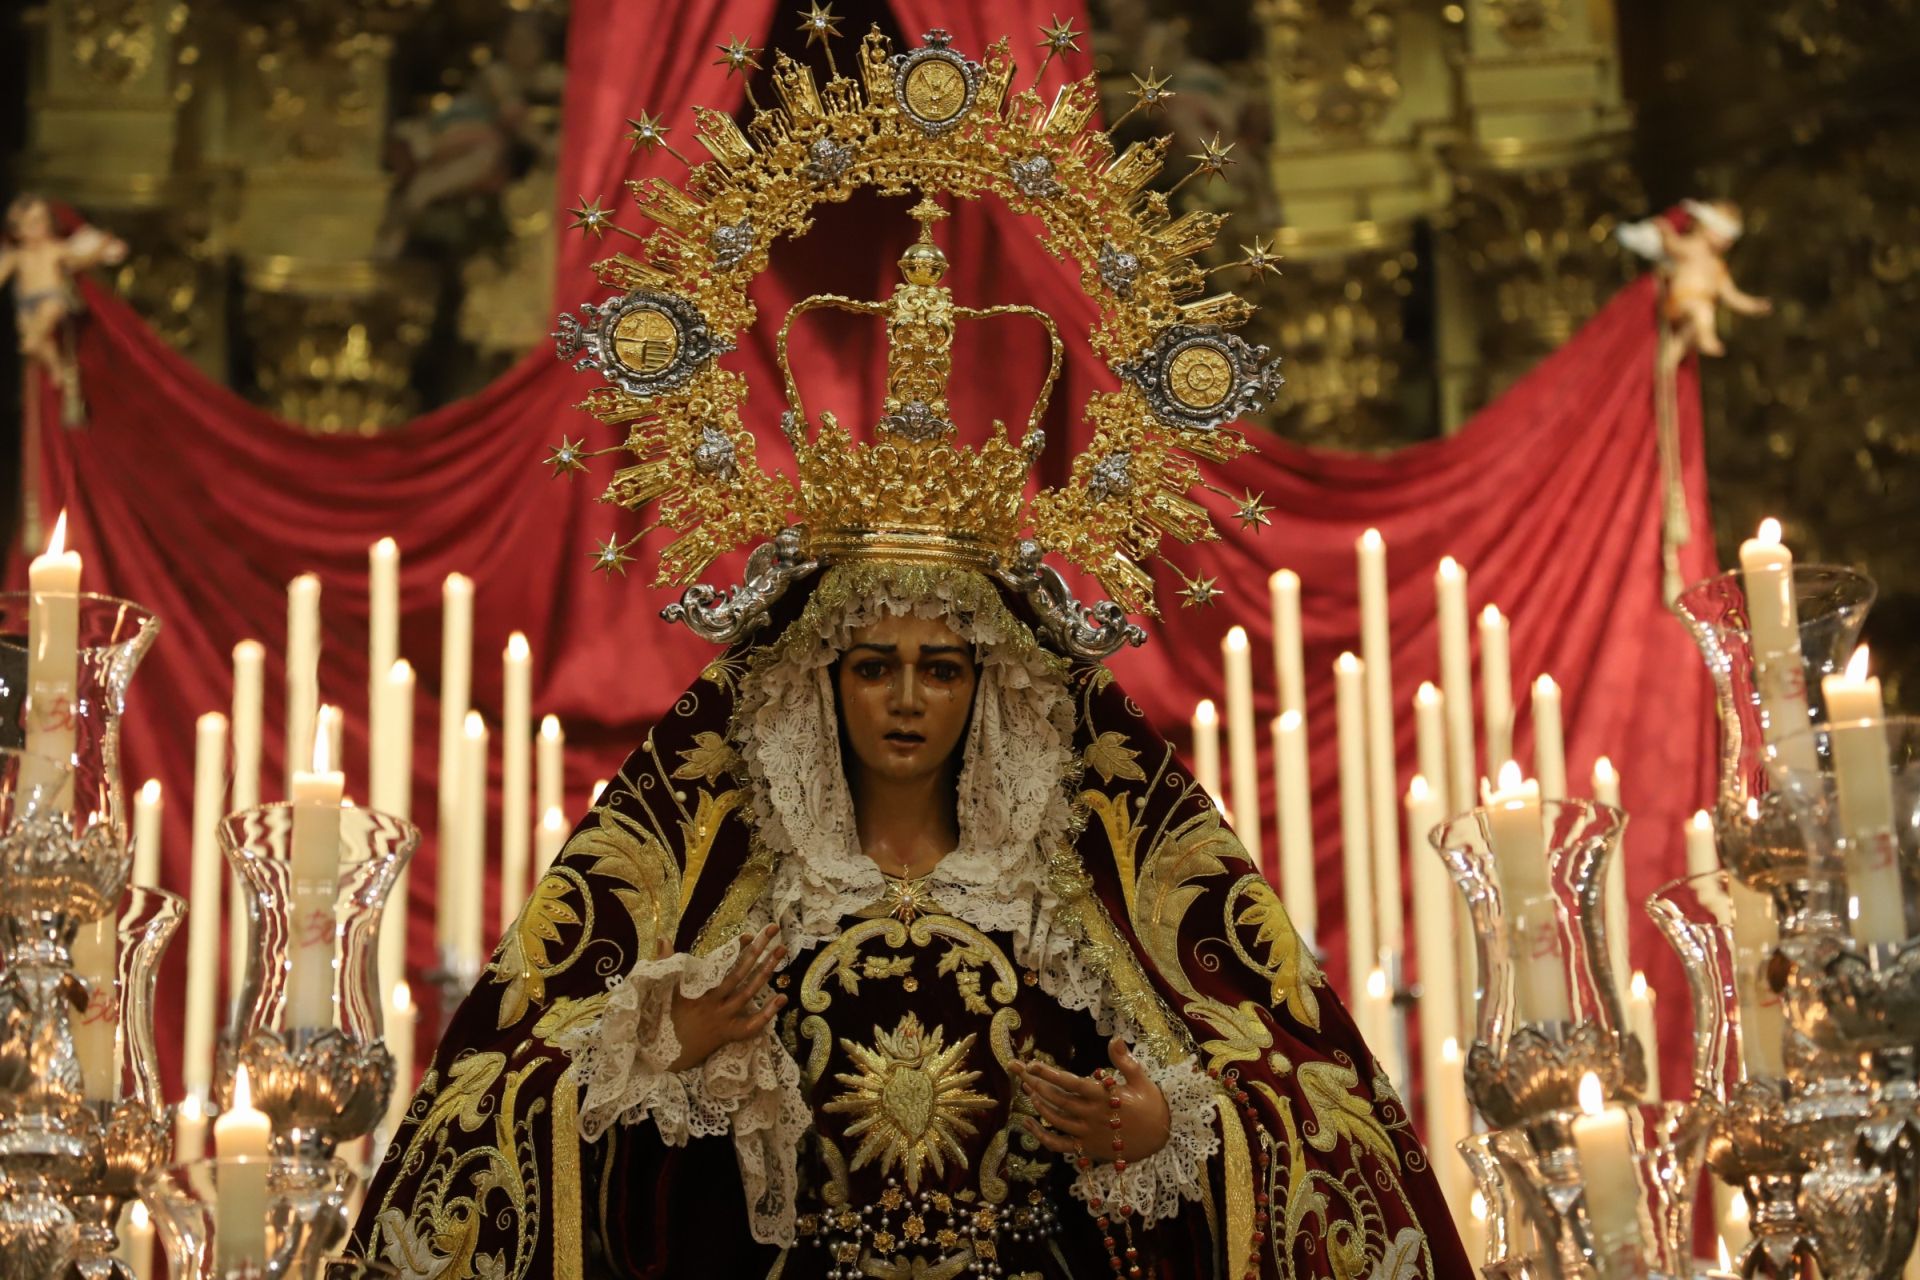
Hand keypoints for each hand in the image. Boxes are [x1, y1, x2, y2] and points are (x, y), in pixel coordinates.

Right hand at [665, 922, 785, 1071]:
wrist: (666, 1056)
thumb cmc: (665, 1018)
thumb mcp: (663, 989)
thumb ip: (665, 961)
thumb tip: (663, 937)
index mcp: (697, 989)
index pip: (721, 964)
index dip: (736, 949)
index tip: (750, 935)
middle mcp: (714, 1002)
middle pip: (740, 972)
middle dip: (758, 950)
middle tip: (773, 930)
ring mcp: (724, 1018)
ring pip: (749, 992)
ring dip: (766, 970)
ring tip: (781, 950)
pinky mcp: (729, 1033)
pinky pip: (751, 1025)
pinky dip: (768, 1013)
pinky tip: (783, 997)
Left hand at [1012, 1036, 1169, 1166]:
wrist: (1162, 1139)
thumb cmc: (1152, 1106)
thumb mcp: (1142, 1080)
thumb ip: (1125, 1060)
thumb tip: (1115, 1038)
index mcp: (1104, 1096)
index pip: (1070, 1083)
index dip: (1049, 1073)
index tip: (1032, 1064)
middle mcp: (1092, 1115)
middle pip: (1057, 1099)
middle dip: (1035, 1083)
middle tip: (1018, 1071)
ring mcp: (1087, 1133)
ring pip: (1055, 1119)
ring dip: (1037, 1104)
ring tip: (1025, 1089)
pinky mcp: (1086, 1148)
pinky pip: (1058, 1145)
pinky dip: (1041, 1136)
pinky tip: (1028, 1124)